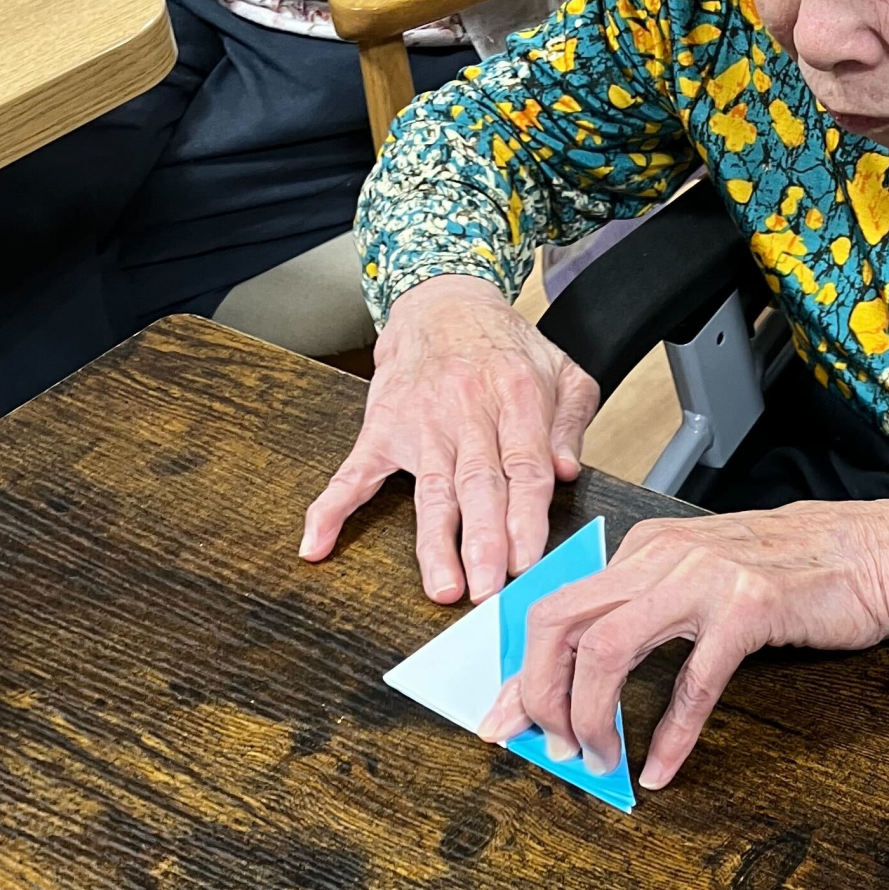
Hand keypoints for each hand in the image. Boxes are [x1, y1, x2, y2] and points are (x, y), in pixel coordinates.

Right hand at [300, 277, 598, 601]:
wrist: (442, 300)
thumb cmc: (506, 345)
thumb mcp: (561, 369)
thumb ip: (571, 421)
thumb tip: (566, 471)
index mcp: (516, 398)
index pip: (524, 467)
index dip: (526, 518)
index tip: (528, 560)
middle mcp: (467, 412)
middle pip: (478, 485)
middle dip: (483, 540)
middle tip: (489, 589)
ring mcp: (421, 423)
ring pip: (430, 490)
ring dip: (434, 542)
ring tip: (444, 587)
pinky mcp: (382, 429)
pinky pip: (354, 472)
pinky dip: (332, 509)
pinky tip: (317, 544)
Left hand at [476, 498, 888, 789]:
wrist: (875, 553)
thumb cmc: (794, 574)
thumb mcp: (704, 574)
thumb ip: (650, 607)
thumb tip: (594, 671)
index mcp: (644, 548)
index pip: (555, 607)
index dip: (520, 671)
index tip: (504, 721)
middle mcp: (662, 556)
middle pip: (560, 624)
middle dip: (539, 694)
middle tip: (548, 748)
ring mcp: (703, 579)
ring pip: (607, 648)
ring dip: (589, 714)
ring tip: (597, 759)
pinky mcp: (748, 610)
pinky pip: (692, 681)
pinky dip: (670, 734)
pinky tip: (662, 770)